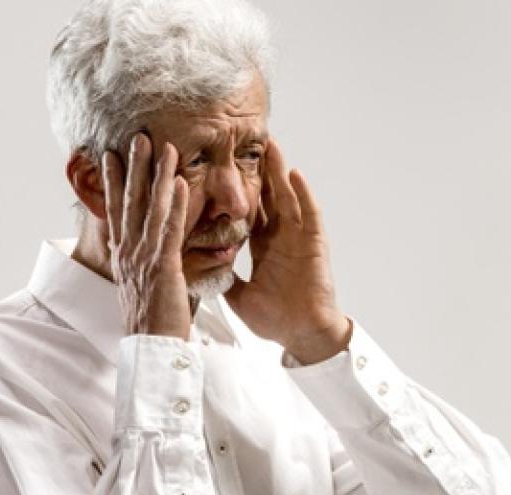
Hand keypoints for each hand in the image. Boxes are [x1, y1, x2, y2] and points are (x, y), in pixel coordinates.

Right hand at [101, 134, 193, 338]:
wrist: (150, 348)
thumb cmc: (152, 322)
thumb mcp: (139, 287)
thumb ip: (140, 265)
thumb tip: (139, 254)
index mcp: (123, 256)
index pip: (117, 210)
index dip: (114, 181)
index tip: (111, 155)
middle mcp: (129, 252)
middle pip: (130, 201)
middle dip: (134, 166)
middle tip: (137, 137)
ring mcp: (144, 258)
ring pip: (151, 208)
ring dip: (157, 175)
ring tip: (164, 147)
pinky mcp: (164, 267)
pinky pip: (170, 229)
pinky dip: (174, 204)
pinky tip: (180, 182)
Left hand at [224, 138, 350, 363]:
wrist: (302, 335)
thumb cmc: (276, 320)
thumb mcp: (239, 296)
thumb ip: (223, 278)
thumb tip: (196, 268)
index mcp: (263, 247)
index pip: (246, 211)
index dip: (233, 191)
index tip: (217, 170)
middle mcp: (281, 237)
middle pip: (266, 196)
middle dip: (256, 170)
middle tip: (243, 143)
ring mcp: (299, 238)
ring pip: (288, 197)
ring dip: (280, 171)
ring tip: (270, 145)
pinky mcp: (315, 244)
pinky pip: (310, 214)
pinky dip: (304, 193)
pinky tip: (294, 173)